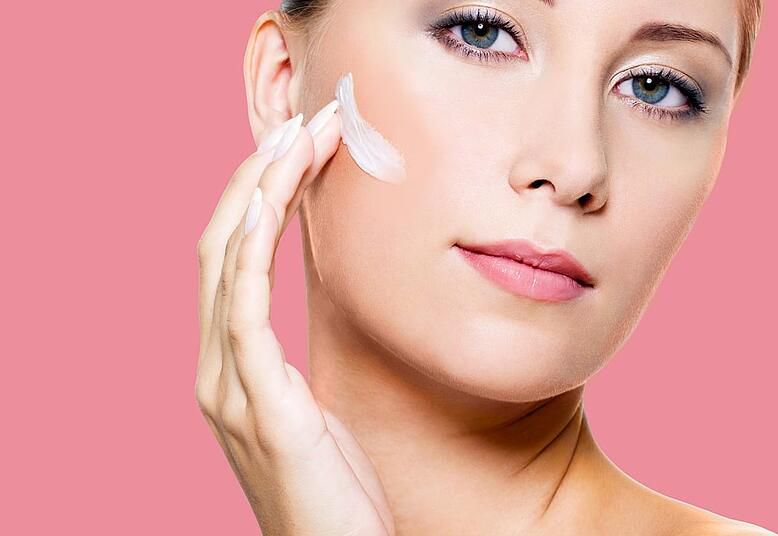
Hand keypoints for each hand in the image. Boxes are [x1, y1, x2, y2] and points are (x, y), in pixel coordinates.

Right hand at [194, 107, 394, 535]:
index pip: (232, 260)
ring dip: (260, 194)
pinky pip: (244, 312)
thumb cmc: (339, 494)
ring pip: (226, 264)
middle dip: (258, 178)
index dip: (259, 198)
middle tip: (304, 123)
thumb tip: (335, 315)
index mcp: (233, 368)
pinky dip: (253, 248)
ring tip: (298, 139)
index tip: (300, 149)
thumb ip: (302, 368)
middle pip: (221, 247)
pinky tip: (276, 201)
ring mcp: (229, 389)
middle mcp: (218, 370)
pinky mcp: (261, 409)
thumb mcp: (320, 417)